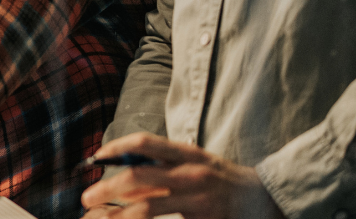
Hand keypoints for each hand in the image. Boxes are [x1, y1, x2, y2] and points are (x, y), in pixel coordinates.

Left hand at [80, 133, 285, 218]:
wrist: (268, 199)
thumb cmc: (222, 181)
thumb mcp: (193, 166)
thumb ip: (159, 173)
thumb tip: (119, 184)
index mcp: (187, 154)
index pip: (145, 143)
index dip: (116, 148)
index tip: (96, 157)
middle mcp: (191, 174)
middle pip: (139, 177)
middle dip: (108, 187)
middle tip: (87, 198)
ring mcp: (198, 199)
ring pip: (149, 206)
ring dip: (120, 214)